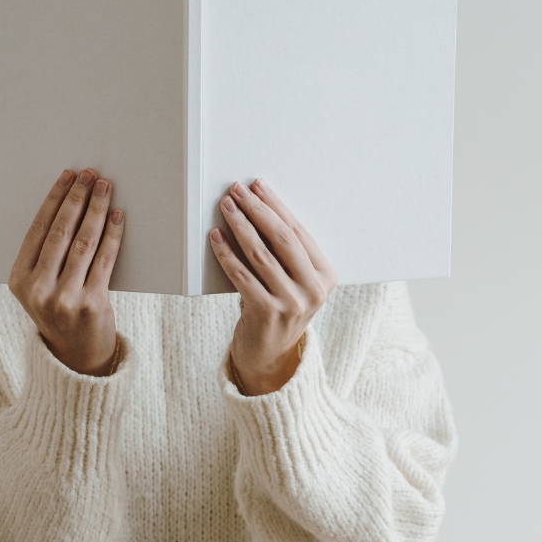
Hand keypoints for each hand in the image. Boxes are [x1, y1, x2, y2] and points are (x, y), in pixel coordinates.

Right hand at [8, 168, 123, 375]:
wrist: (77, 357)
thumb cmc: (59, 312)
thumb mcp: (39, 288)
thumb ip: (46, 255)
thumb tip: (70, 204)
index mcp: (18, 281)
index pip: (38, 230)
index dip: (54, 199)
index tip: (68, 176)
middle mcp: (38, 289)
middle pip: (60, 232)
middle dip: (77, 199)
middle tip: (90, 176)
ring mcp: (64, 298)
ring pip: (83, 243)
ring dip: (97, 211)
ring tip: (106, 189)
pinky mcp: (91, 304)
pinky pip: (105, 260)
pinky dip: (113, 235)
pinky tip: (117, 217)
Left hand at [209, 178, 337, 395]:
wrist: (270, 355)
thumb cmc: (277, 307)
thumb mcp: (293, 281)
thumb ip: (285, 252)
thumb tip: (256, 206)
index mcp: (325, 275)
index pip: (298, 231)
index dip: (276, 205)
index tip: (257, 186)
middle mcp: (313, 289)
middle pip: (281, 238)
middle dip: (257, 209)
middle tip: (237, 190)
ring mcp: (292, 303)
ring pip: (260, 254)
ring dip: (240, 225)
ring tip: (226, 206)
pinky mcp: (267, 313)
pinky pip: (242, 275)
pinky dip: (226, 253)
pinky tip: (216, 237)